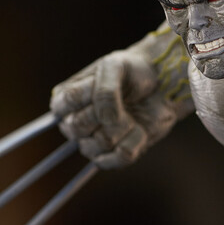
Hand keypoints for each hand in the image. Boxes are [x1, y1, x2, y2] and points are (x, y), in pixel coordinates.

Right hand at [50, 50, 176, 168]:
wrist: (160, 84)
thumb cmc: (132, 72)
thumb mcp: (115, 67)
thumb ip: (105, 91)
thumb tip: (105, 120)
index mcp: (67, 100)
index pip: (63, 106)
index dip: (89, 99)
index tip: (107, 88)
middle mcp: (75, 123)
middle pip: (77, 129)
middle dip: (106, 114)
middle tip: (123, 103)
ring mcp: (93, 142)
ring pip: (98, 145)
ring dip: (124, 127)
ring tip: (132, 114)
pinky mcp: (113, 155)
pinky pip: (119, 158)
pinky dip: (136, 142)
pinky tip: (140, 129)